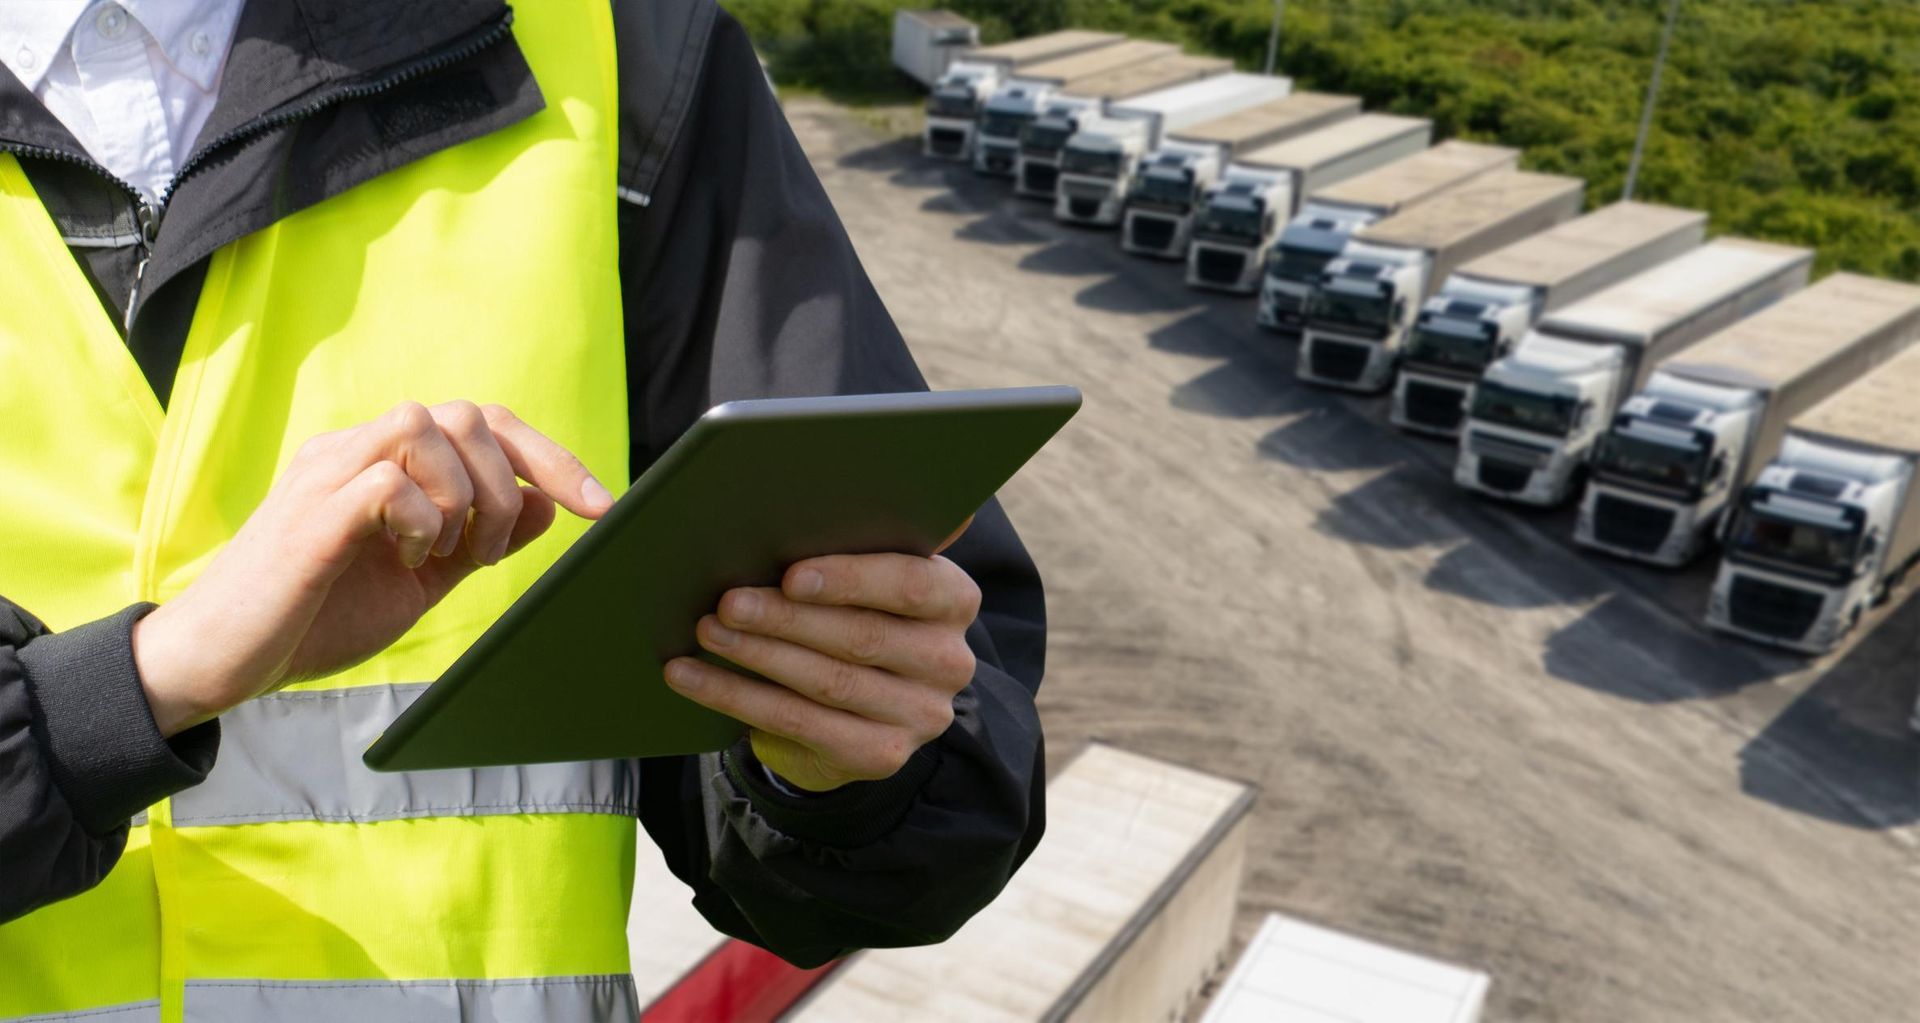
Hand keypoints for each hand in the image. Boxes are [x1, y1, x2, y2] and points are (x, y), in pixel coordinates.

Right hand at [133, 401, 613, 735]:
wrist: (224, 661)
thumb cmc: (316, 616)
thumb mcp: (422, 578)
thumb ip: (479, 537)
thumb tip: (547, 501)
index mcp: (385, 463)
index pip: (482, 423)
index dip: (551, 457)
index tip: (602, 506)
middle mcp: (356, 451)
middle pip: (466, 412)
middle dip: (512, 482)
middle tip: (488, 554)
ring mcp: (329, 474)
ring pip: (427, 424)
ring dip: (468, 495)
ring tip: (449, 554)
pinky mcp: (311, 512)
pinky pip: (389, 477)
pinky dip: (422, 517)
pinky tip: (408, 558)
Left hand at [664, 544, 981, 792]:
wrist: (860, 710)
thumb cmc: (851, 615)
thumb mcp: (865, 581)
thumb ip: (853, 546)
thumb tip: (787, 507)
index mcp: (954, 600)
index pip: (911, 585)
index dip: (850, 580)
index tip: (791, 575)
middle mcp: (948, 661)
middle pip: (862, 637)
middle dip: (786, 618)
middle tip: (727, 602)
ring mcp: (920, 715)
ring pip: (827, 683)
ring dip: (757, 655)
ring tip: (707, 631)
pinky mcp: (881, 756)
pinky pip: (798, 723)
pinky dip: (736, 697)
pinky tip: (691, 677)